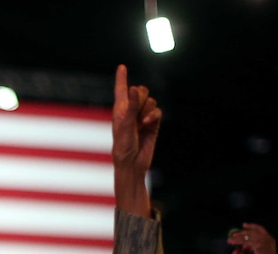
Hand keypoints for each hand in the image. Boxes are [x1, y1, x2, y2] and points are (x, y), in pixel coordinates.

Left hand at [111, 65, 161, 216]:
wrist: (132, 163)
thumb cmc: (122, 145)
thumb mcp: (125, 123)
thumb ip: (131, 105)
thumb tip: (134, 88)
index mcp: (119, 109)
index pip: (121, 89)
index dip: (122, 77)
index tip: (122, 66)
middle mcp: (131, 111)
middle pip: (141, 91)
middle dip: (141, 97)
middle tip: (136, 111)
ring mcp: (142, 117)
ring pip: (150, 101)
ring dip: (147, 109)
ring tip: (141, 123)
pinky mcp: (153, 124)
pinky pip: (158, 111)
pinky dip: (154, 116)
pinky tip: (148, 124)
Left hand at [227, 223, 277, 253]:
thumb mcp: (264, 253)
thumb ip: (257, 246)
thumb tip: (246, 244)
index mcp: (270, 239)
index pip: (260, 229)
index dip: (252, 226)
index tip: (244, 225)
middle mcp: (268, 238)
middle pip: (252, 231)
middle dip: (242, 232)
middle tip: (233, 233)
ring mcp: (264, 241)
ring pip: (247, 236)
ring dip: (237, 237)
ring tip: (230, 239)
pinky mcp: (258, 246)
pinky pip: (245, 241)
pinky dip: (237, 241)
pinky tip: (232, 243)